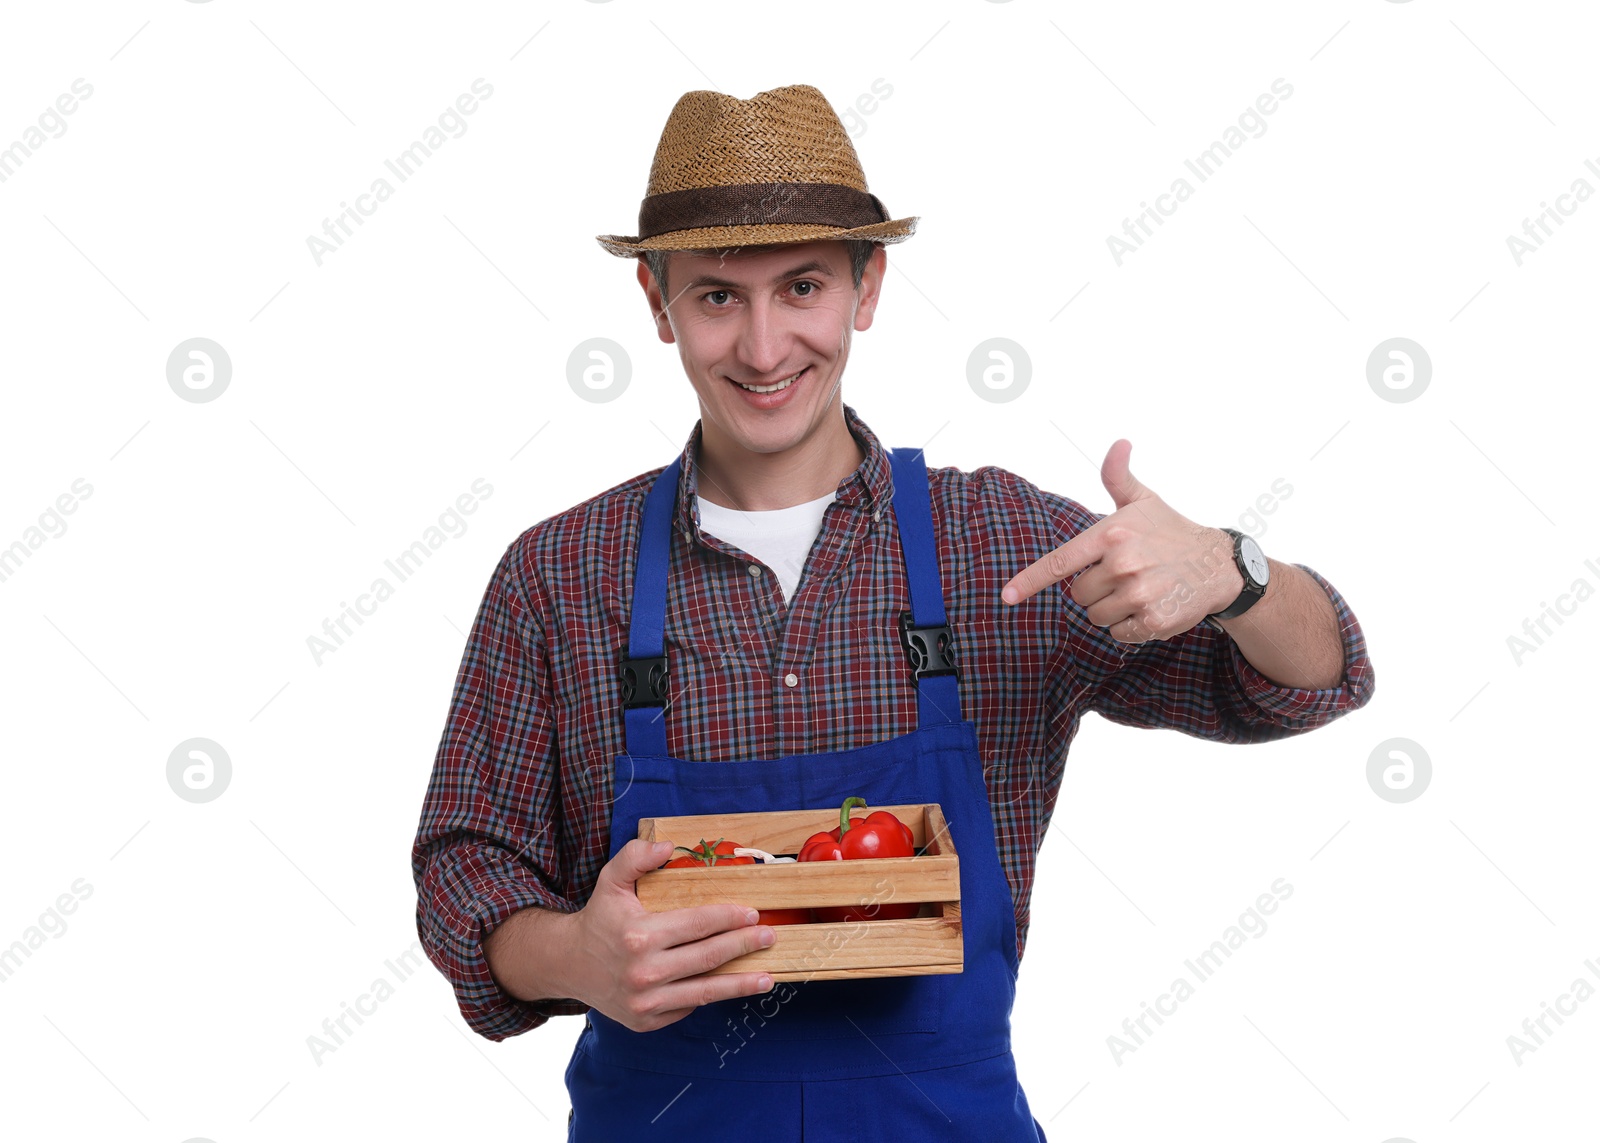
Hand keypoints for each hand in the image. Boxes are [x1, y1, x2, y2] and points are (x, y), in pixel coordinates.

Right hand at [565, 838, 776, 1031]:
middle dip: (743, 945)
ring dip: (740, 984)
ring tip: (767, 977)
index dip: (728, 918)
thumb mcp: (611, 881)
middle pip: (708, 957)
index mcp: (638, 935)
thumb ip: (636, 856)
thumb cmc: (599, 919)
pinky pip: (687, 1007)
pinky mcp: (647, 1021)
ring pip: (704, 991)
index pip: (697, 924)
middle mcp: (643, 972)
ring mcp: (645, 1002)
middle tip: (768, 936)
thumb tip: (668, 847)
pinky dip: (709, 996)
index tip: (752, 913)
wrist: (569, 965)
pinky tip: (729, 986)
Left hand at [1000, 439, 1242, 641]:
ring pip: (1096, 616)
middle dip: (1095, 588)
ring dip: (1111, 608)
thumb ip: (1118, 477)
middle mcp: (1124, 564)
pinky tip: (1151, 606)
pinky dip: (1130, 625)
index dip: (1030, 580)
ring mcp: (1139, 594)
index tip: (1006, 596)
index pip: (1061, 562)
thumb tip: (1119, 443)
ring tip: (1140, 589)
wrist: (1218, 565)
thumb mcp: (1143, 501)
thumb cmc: (1171, 531)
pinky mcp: (1154, 621)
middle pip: (1078, 594)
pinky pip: (1118, 633)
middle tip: (1125, 573)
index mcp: (1112, 534)